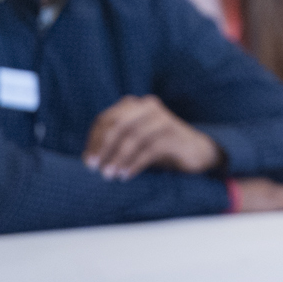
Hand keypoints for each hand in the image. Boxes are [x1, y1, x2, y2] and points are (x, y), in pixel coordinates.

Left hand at [83, 95, 220, 179]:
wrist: (194, 151)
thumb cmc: (158, 147)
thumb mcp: (135, 140)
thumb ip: (116, 142)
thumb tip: (89, 158)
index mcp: (136, 105)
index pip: (107, 118)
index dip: (94, 139)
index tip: (88, 160)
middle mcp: (149, 107)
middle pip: (118, 125)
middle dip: (104, 148)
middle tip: (95, 168)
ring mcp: (163, 119)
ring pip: (133, 137)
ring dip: (118, 158)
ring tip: (109, 175)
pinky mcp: (174, 134)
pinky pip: (149, 149)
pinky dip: (134, 164)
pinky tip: (126, 176)